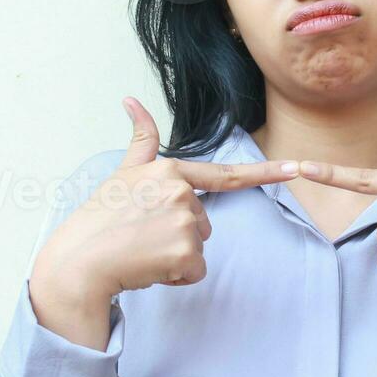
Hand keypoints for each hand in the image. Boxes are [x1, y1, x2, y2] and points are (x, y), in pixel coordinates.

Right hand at [31, 97, 299, 306]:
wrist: (80, 261)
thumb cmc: (99, 219)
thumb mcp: (122, 173)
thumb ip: (140, 140)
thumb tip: (131, 100)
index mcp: (170, 172)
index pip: (224, 174)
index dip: (265, 173)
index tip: (296, 169)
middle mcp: (181, 192)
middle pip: (203, 223)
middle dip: (178, 235)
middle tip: (143, 236)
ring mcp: (185, 221)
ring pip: (198, 248)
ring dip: (174, 256)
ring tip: (142, 250)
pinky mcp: (186, 252)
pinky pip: (194, 271)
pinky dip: (174, 276)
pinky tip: (148, 267)